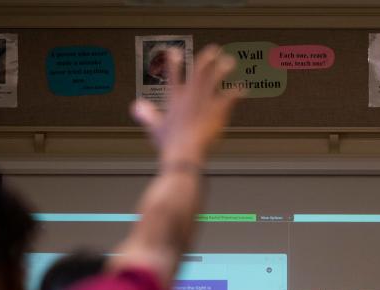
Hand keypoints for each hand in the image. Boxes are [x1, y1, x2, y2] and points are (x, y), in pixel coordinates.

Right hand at [131, 45, 241, 166]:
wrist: (184, 150)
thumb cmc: (169, 143)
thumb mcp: (154, 127)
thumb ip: (146, 114)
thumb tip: (135, 106)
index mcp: (175, 99)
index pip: (173, 76)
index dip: (173, 62)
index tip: (174, 51)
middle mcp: (191, 95)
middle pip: (199, 71)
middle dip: (206, 59)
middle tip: (213, 50)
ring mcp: (205, 100)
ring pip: (215, 78)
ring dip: (223, 68)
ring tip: (229, 61)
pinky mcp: (218, 109)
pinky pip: (230, 97)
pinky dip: (237, 92)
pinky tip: (243, 88)